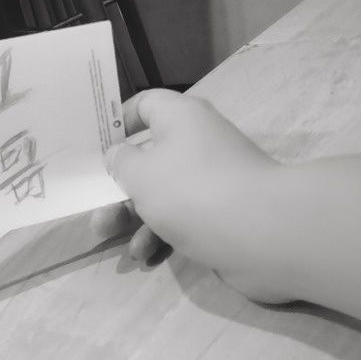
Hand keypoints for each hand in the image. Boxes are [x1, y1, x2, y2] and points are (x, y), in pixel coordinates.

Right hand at [92, 90, 294, 303]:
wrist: (265, 235)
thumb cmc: (193, 191)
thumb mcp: (141, 174)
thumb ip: (121, 162)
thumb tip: (119, 154)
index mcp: (181, 118)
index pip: (146, 104)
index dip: (119, 120)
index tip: (96, 144)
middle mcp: (199, 142)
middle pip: (150, 157)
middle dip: (119, 186)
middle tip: (95, 208)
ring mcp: (214, 180)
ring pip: (164, 193)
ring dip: (135, 216)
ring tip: (110, 238)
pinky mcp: (224, 214)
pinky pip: (184, 219)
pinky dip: (162, 234)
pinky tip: (146, 255)